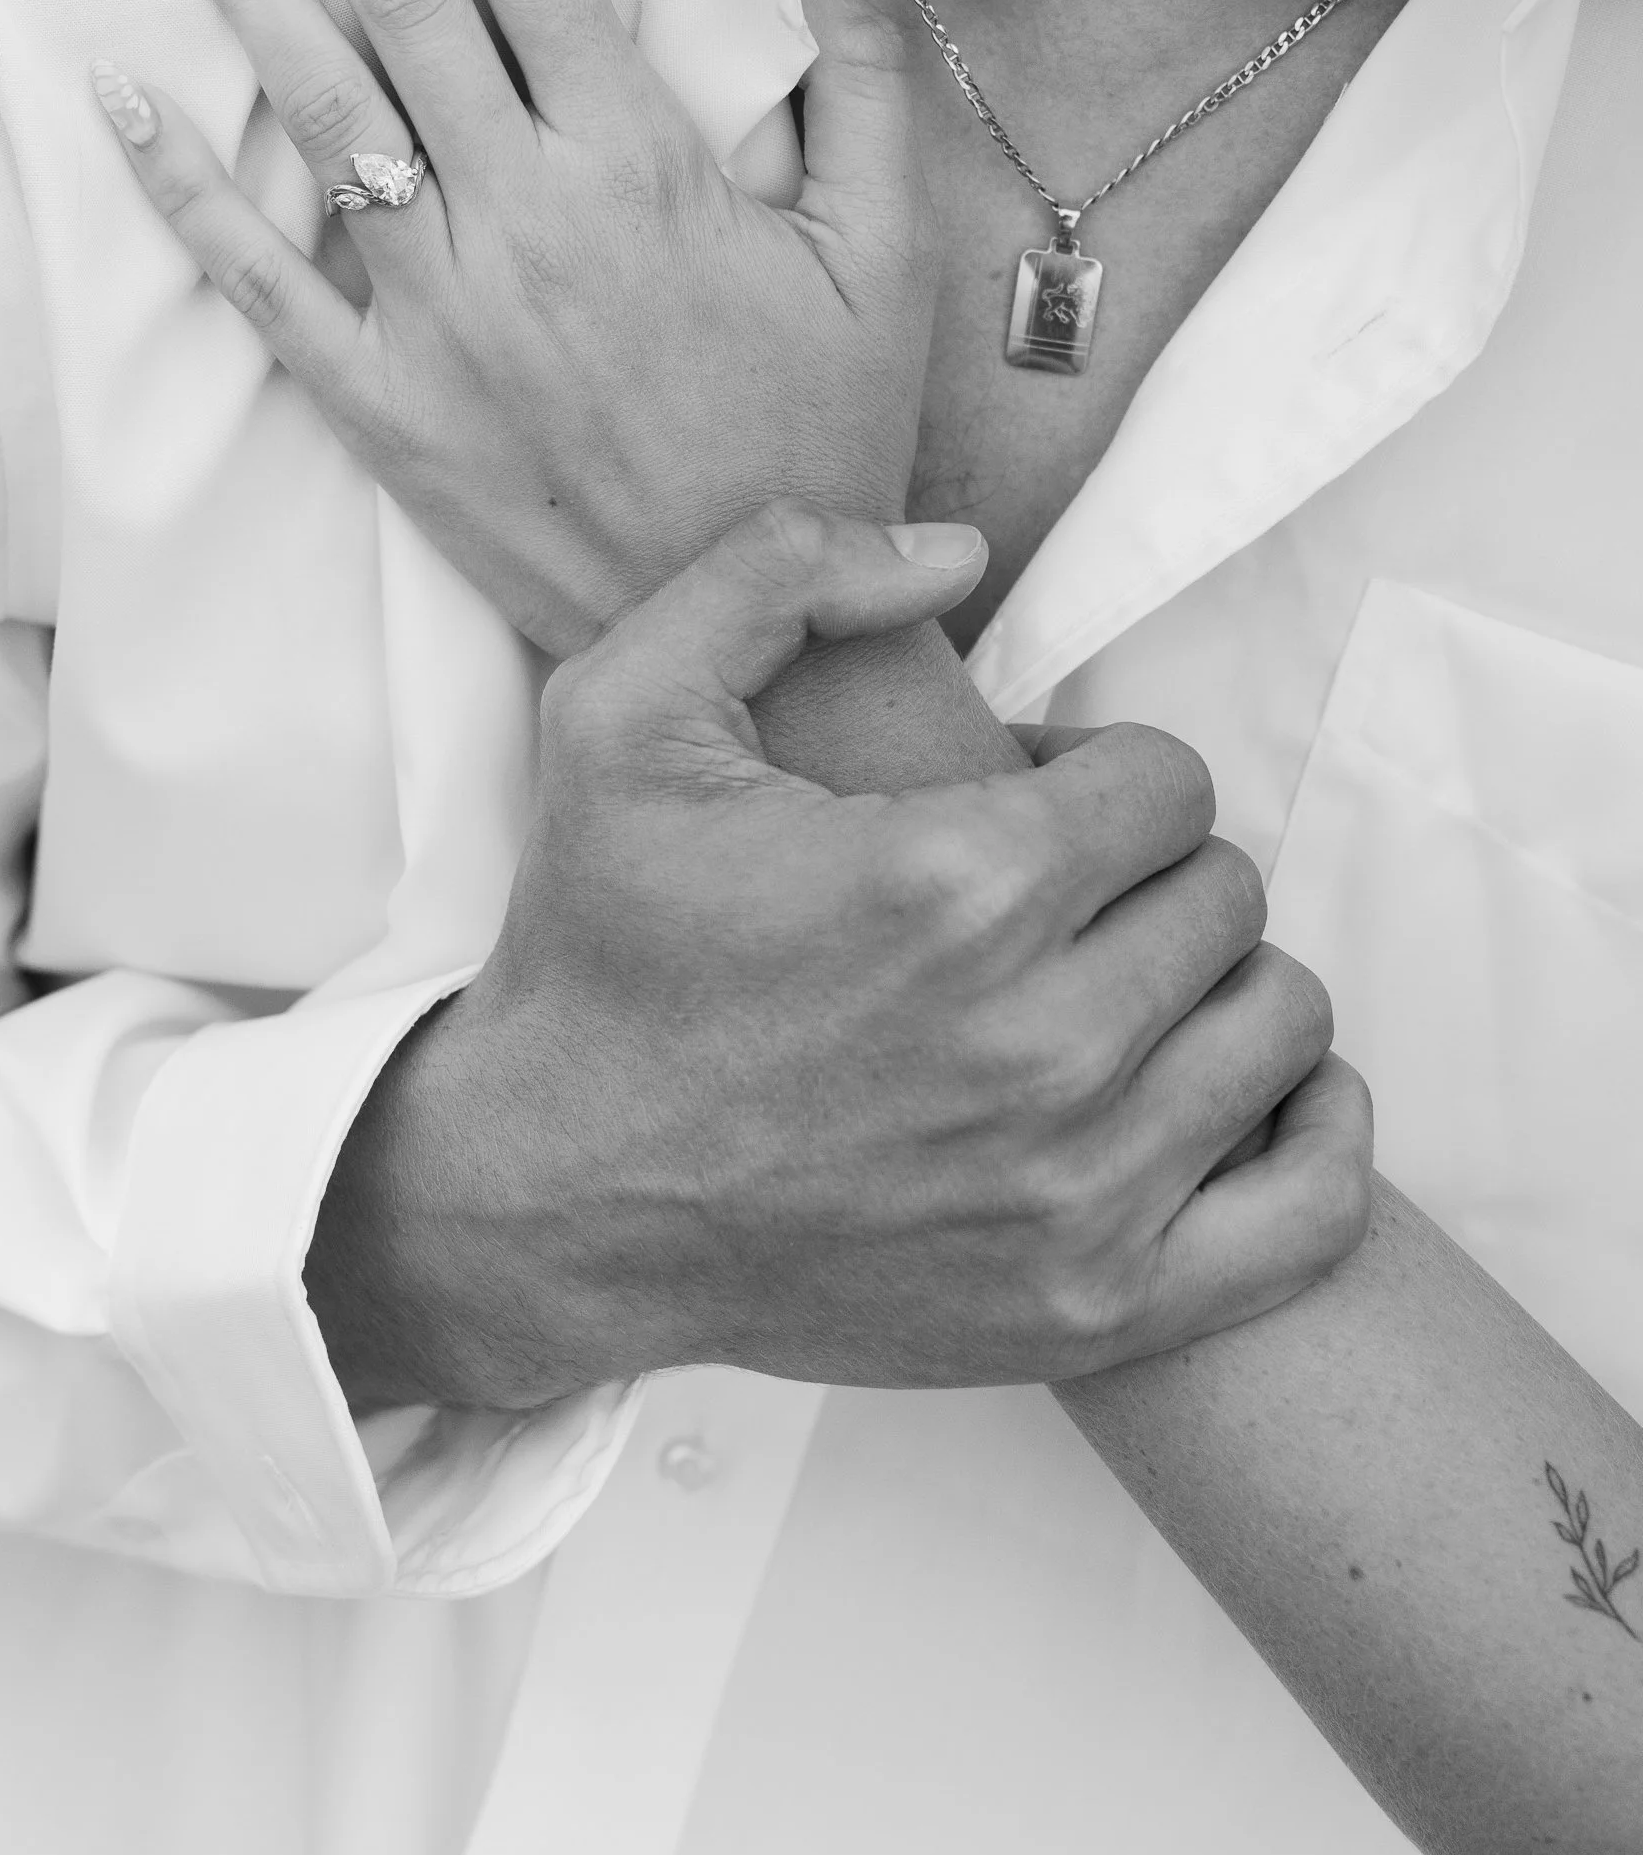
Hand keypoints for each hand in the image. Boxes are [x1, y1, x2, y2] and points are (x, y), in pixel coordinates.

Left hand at [93, 0, 936, 657]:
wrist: (756, 634)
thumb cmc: (829, 430)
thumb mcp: (890, 244)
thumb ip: (861, 65)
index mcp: (639, 166)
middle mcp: (520, 223)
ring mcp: (437, 318)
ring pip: (317, 110)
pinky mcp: (383, 410)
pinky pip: (260, 287)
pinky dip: (183, 190)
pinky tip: (118, 93)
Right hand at [303, 506, 1373, 1411]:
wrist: (544, 1198)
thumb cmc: (596, 952)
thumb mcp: (624, 710)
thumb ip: (782, 571)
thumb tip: (956, 548)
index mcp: (951, 882)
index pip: (1166, 781)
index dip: (1096, 775)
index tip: (1021, 809)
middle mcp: (1039, 1039)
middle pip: (1226, 894)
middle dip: (1147, 872)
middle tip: (1049, 902)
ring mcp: (1076, 1191)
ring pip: (1279, 1024)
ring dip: (1212, 987)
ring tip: (1111, 987)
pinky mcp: (1091, 1306)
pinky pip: (1310, 1213)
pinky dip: (1308, 1137)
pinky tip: (1234, 1092)